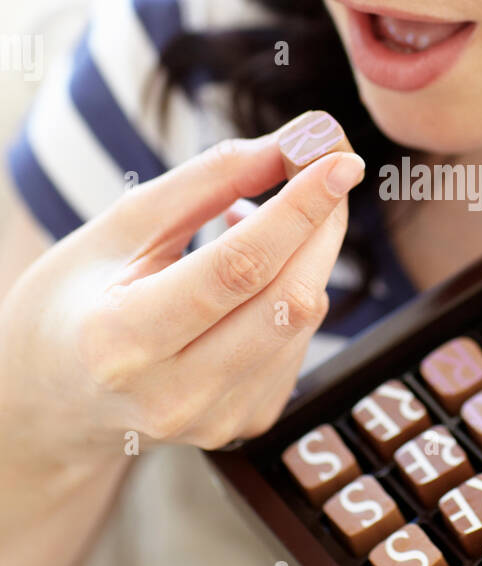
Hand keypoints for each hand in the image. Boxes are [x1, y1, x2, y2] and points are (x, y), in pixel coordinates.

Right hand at [0, 117, 364, 469]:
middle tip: (328, 164)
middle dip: (321, 221)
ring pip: (303, 319)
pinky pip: (298, 341)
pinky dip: (291, 289)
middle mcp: (173, 395)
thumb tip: (297, 143)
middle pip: (287, 299)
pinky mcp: (247, 422)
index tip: (339, 159)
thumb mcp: (122, 225)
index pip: (237, 269)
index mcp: (121, 341)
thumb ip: (209, 180)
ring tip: (257, 217)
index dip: (297, 209)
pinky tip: (251, 273)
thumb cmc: (79, 296)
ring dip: (308, 251)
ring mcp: (216, 418)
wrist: (58, 393)